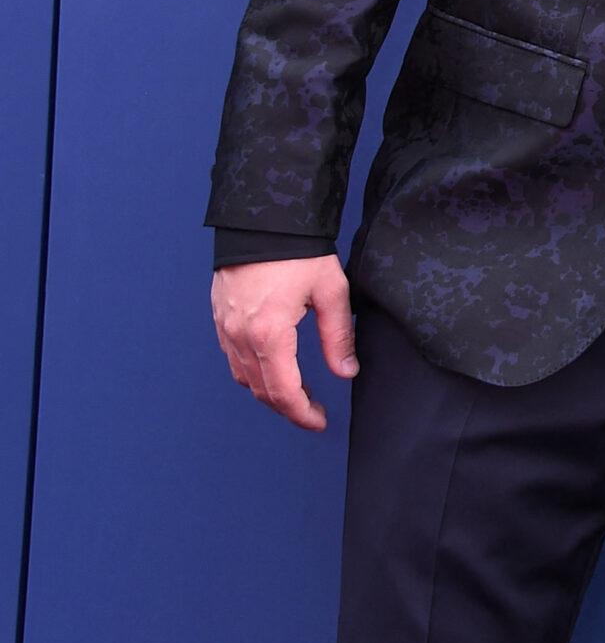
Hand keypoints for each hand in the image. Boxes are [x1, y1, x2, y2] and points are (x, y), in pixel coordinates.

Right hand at [210, 255, 357, 431]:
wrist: (262, 221)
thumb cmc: (299, 252)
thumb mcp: (331, 291)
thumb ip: (338, 336)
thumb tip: (346, 372)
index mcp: (268, 334)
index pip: (282, 391)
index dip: (301, 413)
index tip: (319, 422)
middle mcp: (239, 337)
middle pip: (260, 390)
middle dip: (288, 407)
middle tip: (313, 412)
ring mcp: (225, 328)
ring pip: (244, 377)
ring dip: (269, 391)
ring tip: (298, 393)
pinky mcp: (220, 318)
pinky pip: (233, 358)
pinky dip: (253, 372)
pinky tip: (274, 368)